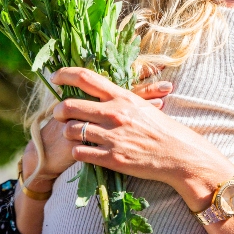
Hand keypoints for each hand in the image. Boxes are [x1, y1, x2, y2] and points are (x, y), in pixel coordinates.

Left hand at [20, 74, 171, 183]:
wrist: (178, 154)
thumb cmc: (160, 128)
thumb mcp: (141, 105)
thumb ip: (118, 97)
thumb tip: (97, 88)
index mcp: (122, 97)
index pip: (86, 78)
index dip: (65, 74)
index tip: (54, 77)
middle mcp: (114, 114)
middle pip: (70, 106)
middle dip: (59, 111)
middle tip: (60, 115)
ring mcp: (112, 136)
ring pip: (71, 130)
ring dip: (68, 132)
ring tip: (74, 134)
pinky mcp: (112, 158)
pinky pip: (79, 152)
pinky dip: (77, 151)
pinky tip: (83, 151)